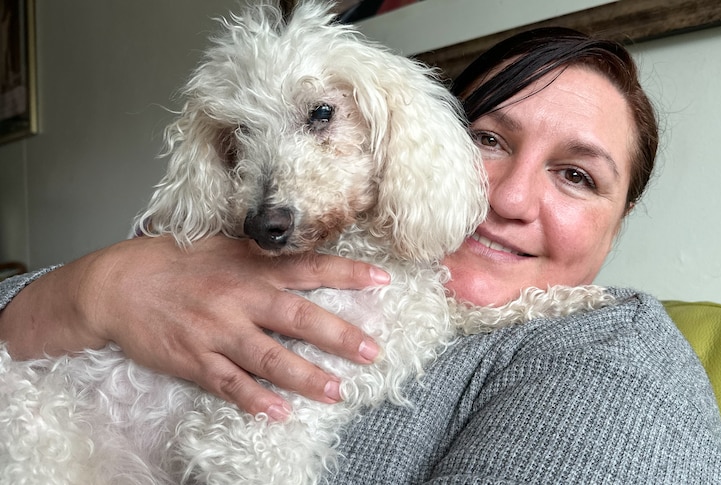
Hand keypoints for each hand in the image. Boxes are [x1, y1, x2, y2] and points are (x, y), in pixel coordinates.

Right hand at [0, 235, 387, 419]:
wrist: (117, 285)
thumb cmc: (173, 263)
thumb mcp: (222, 246)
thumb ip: (263, 255)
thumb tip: (304, 254)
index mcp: (251, 267)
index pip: (310, 267)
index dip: (348, 272)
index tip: (382, 279)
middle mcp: (240, 299)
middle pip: (299, 317)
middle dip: (339, 335)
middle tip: (373, 352)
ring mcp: (218, 332)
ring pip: (270, 358)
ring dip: (306, 377)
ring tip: (337, 391)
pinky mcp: (195, 360)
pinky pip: (230, 385)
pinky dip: (255, 400)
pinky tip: (279, 413)